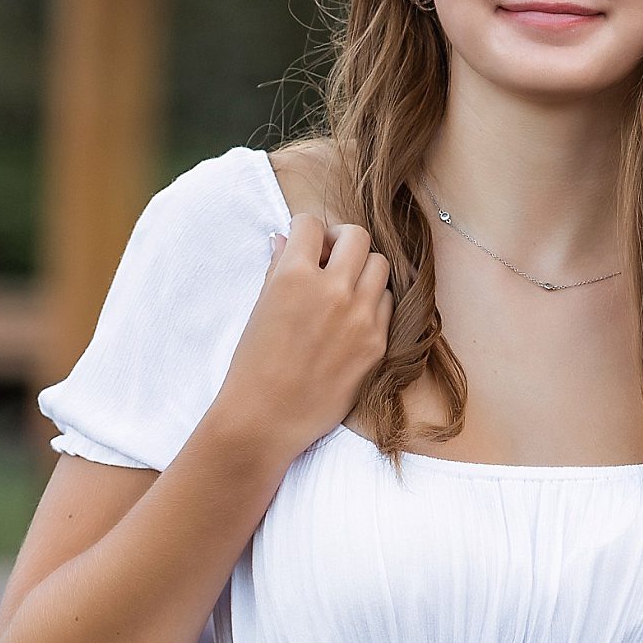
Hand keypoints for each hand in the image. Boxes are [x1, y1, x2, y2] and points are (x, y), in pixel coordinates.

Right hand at [219, 212, 392, 459]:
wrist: (266, 418)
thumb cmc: (254, 364)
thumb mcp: (260, 307)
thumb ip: (277, 268)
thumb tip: (285, 239)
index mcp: (294, 275)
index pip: (311, 223)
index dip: (307, 230)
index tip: (306, 243)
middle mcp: (332, 289)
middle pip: (357, 235)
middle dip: (341, 241)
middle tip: (330, 258)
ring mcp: (360, 316)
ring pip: (380, 265)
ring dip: (362, 269)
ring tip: (345, 288)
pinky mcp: (378, 342)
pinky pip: (388, 303)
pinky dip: (373, 302)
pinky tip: (354, 316)